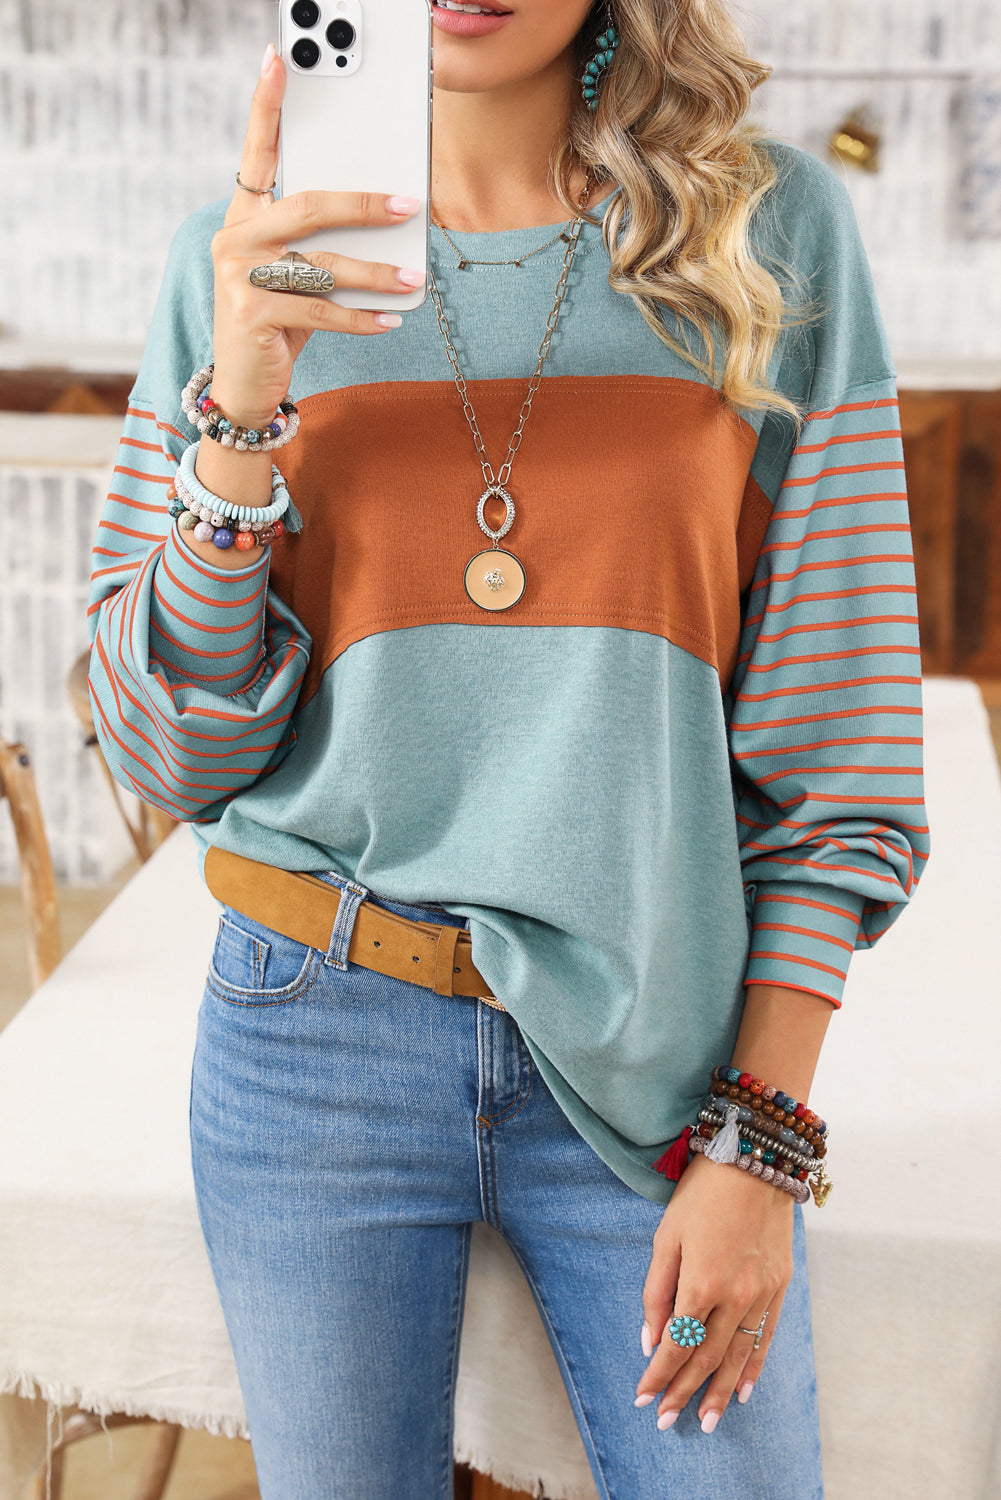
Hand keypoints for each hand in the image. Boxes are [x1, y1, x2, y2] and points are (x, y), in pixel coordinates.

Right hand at [209, 41, 424, 427]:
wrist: (243, 386)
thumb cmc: (276, 322)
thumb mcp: (293, 274)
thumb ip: (320, 244)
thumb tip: (385, 223)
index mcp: (244, 216)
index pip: (256, 152)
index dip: (266, 106)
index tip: (279, 58)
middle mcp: (235, 239)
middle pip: (307, 207)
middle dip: (363, 204)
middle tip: (407, 205)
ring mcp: (238, 277)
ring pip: (321, 266)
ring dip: (375, 273)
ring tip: (413, 278)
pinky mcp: (252, 316)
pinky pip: (321, 312)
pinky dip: (360, 317)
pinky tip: (390, 318)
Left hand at [633, 1151, 794, 1433]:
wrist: (755, 1160)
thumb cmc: (701, 1193)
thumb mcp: (666, 1237)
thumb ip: (657, 1292)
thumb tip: (650, 1340)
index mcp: (702, 1283)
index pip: (677, 1345)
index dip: (659, 1376)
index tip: (643, 1398)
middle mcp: (736, 1296)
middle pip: (707, 1358)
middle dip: (684, 1392)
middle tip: (667, 1420)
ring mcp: (763, 1293)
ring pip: (739, 1356)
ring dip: (720, 1392)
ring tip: (708, 1422)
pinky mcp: (780, 1286)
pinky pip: (766, 1337)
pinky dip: (754, 1367)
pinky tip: (743, 1390)